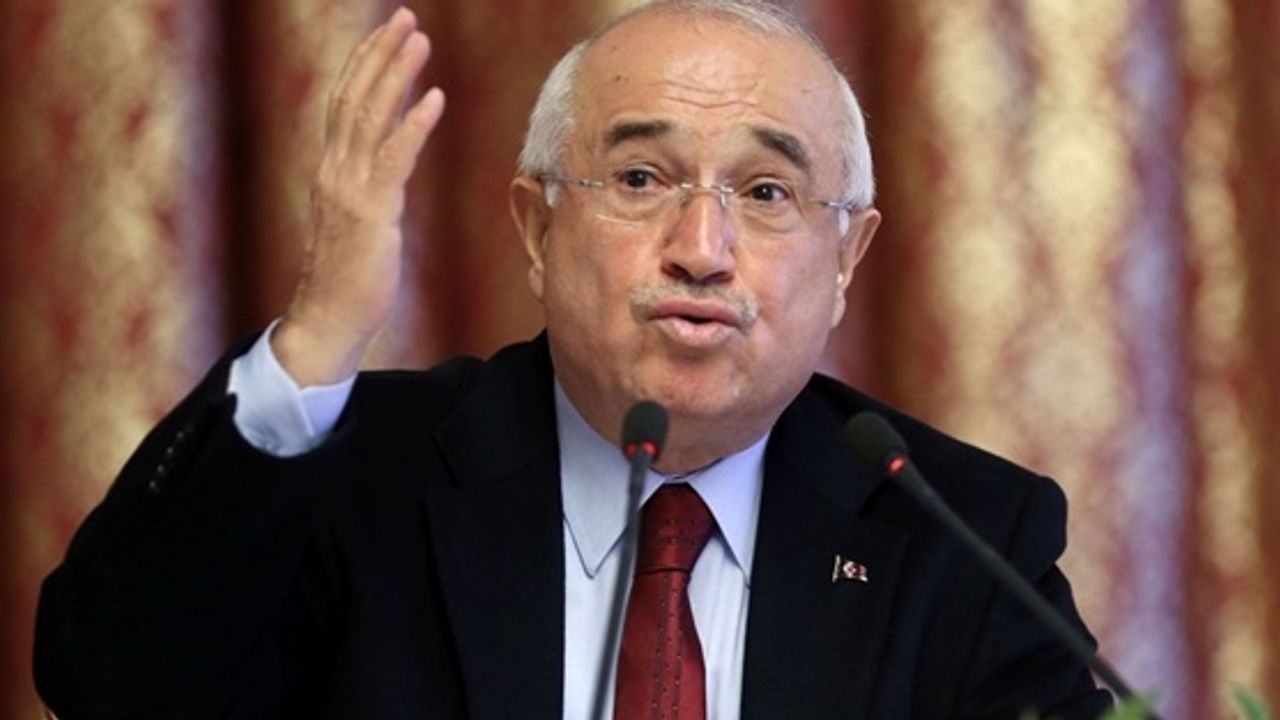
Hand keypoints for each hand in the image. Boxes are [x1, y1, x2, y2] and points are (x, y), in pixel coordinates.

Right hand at [273, 7, 445, 385]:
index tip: (386, 32)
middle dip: (380, 53)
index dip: (365, 64)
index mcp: (330, 169)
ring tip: (419, 40)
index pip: (344, 103)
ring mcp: (349, 189)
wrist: (328, 319)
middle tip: (405, 17)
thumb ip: (370, 188)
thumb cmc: (348, 277)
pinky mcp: (371, 213)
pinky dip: (414, 125)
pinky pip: (393, 159)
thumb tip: (389, 168)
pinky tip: (434, 98)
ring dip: (396, 74)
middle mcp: (334, 170)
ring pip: (371, 117)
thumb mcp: (359, 221)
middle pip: (354, 97)